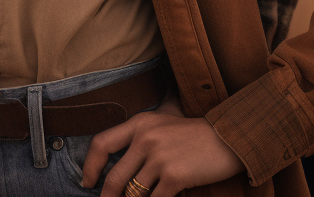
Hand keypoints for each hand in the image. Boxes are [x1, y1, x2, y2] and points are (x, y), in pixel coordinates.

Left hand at [81, 95, 244, 195]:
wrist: (227, 137)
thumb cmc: (193, 135)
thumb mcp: (162, 125)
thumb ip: (139, 139)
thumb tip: (118, 167)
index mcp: (139, 123)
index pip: (102, 143)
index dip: (89, 167)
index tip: (87, 183)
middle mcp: (145, 138)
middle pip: (114, 179)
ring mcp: (159, 158)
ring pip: (132, 195)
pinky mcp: (174, 176)